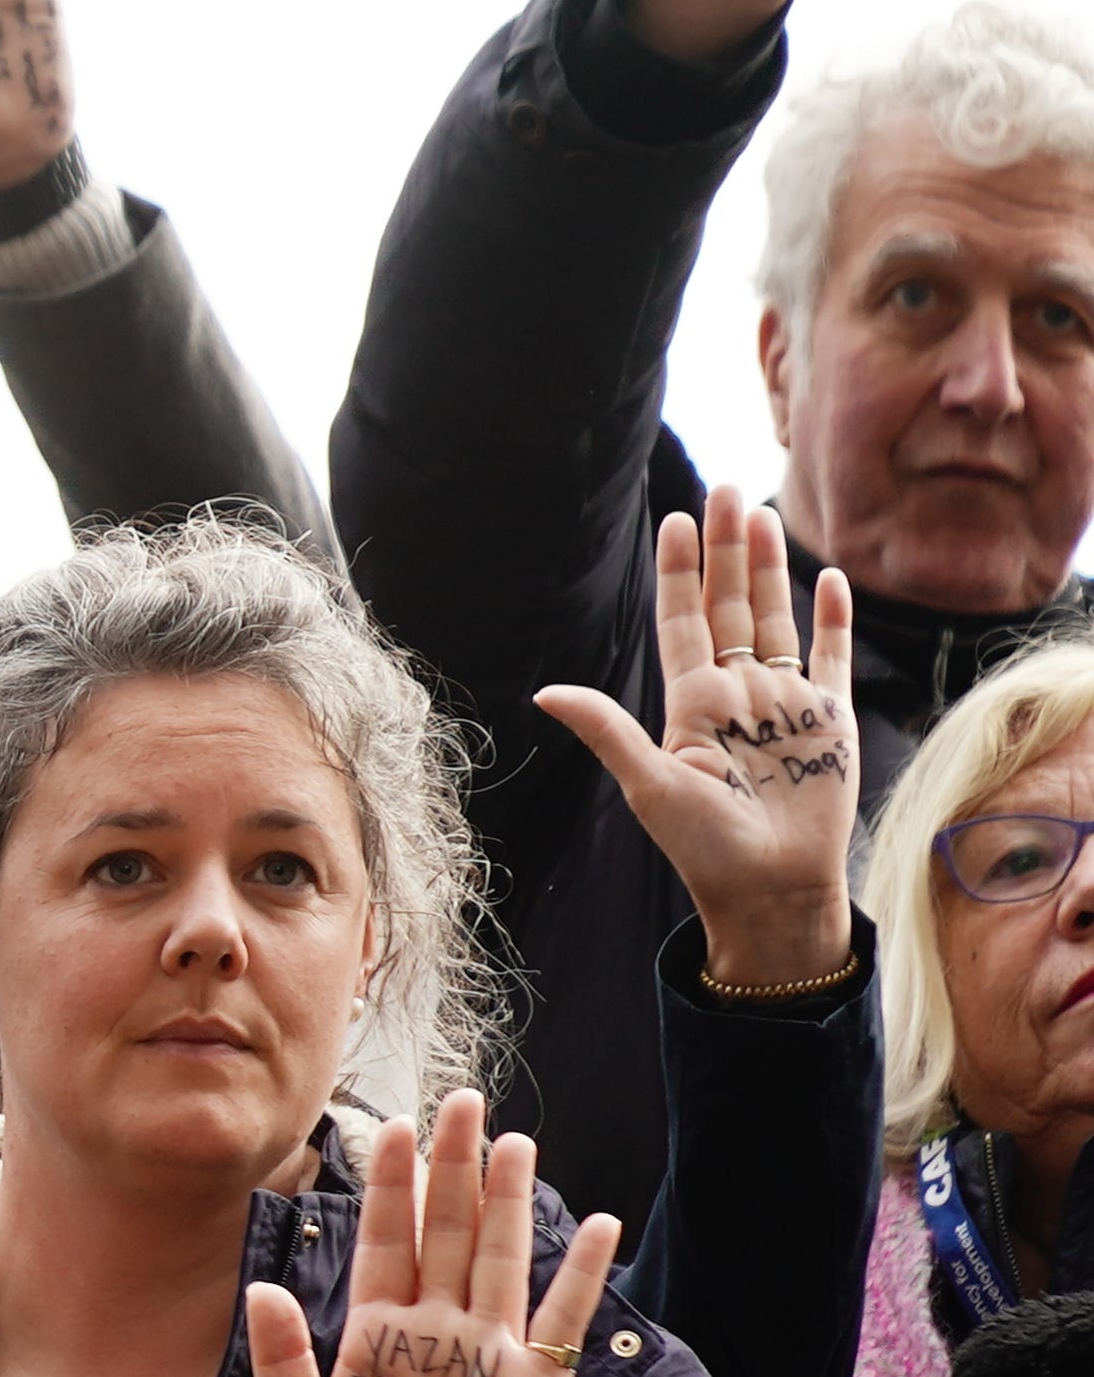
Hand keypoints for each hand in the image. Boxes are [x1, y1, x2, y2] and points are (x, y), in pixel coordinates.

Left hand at [248, 1097, 621, 1376]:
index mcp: (377, 1345)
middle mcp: (435, 1338)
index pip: (385, 1249)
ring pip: (499, 1260)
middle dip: (450, 1171)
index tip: (389, 1129)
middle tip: (460, 1103)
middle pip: (445, 1236)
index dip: (390, 1191)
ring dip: (507, 1201)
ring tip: (512, 1139)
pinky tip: (598, 1226)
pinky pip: (560, 1323)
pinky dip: (581, 1276)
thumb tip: (260, 1287)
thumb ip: (281, 1362)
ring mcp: (488, 1359)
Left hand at [540, 492, 858, 992]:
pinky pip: (832, 659)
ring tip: (764, 514)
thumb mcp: (651, 784)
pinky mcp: (831, 721)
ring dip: (771, 569)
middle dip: (727, 550)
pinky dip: (831, 619)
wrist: (770, 888)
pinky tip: (827, 578)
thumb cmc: (703, 847)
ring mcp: (785, 704)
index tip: (677, 519)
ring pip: (777, 620)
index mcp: (690, 704)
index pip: (682, 621)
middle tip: (726, 488)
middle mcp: (736, 695)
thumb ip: (608, 731)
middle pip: (730, 605)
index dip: (679, 571)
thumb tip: (545, 692)